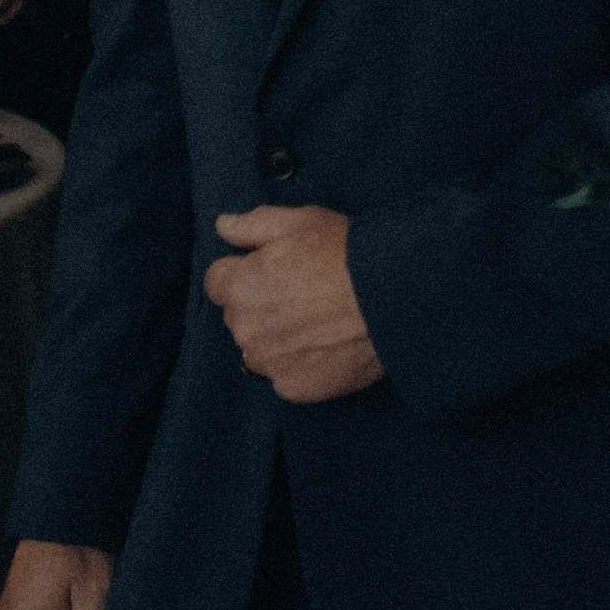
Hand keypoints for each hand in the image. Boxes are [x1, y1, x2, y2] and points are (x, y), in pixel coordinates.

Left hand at [204, 204, 383, 402]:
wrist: (392, 301)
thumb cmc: (346, 255)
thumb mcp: (299, 221)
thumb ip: (252, 225)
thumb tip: (222, 227)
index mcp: (239, 286)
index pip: (217, 282)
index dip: (244, 271)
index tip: (272, 269)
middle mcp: (245, 329)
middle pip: (239, 315)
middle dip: (260, 304)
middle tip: (303, 292)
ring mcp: (268, 362)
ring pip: (260, 348)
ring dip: (277, 337)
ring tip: (318, 322)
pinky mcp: (293, 388)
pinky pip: (284, 375)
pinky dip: (299, 364)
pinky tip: (327, 345)